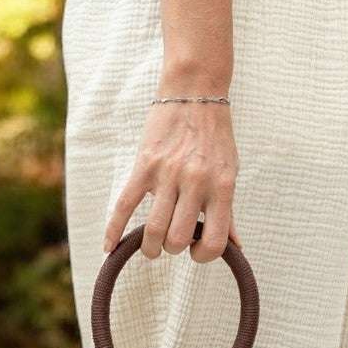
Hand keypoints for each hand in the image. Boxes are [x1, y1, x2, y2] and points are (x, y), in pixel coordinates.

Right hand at [103, 99, 243, 261]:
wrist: (195, 92)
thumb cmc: (215, 136)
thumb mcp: (230, 171)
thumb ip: (229, 210)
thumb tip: (236, 247)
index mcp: (222, 186)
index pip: (214, 241)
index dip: (204, 255)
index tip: (196, 250)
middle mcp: (196, 182)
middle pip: (177, 238)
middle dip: (172, 248)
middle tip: (171, 241)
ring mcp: (168, 173)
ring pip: (153, 228)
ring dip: (150, 246)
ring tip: (151, 247)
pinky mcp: (144, 164)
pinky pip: (125, 205)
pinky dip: (114, 231)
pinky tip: (111, 248)